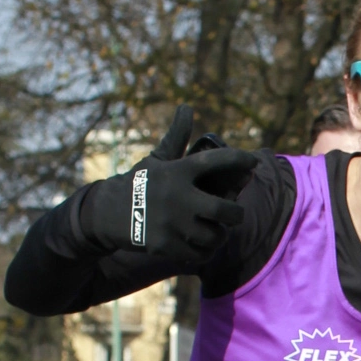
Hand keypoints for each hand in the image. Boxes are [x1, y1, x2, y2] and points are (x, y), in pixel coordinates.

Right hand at [80, 104, 255, 271]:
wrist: (107, 214)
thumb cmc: (138, 183)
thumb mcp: (157, 159)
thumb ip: (177, 137)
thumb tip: (187, 107)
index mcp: (178, 171)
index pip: (216, 161)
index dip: (238, 159)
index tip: (253, 162)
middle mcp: (178, 196)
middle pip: (225, 210)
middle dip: (235, 214)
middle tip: (234, 214)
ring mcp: (172, 223)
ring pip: (215, 235)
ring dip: (220, 235)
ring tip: (217, 231)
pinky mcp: (166, 245)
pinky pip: (200, 253)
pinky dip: (206, 250)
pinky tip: (203, 245)